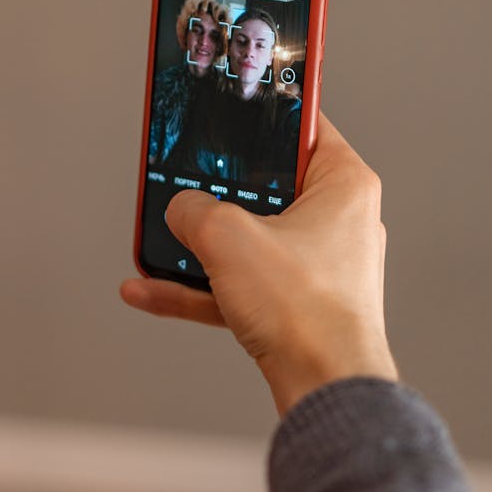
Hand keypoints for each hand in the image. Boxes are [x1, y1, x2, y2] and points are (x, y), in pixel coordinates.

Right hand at [121, 113, 397, 414]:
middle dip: (218, 187)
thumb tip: (181, 210)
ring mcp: (319, 266)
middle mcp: (339, 220)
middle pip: (267, 185)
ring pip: (250, 240)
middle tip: (184, 171)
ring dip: (199, 243)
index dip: (265, 112)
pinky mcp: (299, 306)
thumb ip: (193, 209)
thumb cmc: (304, 310)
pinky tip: (148, 290)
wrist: (325, 390)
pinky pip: (242, 284)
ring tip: (154, 238)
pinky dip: (202, 287)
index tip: (234, 100)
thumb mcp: (227, 237)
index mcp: (343, 184)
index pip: (304, 125)